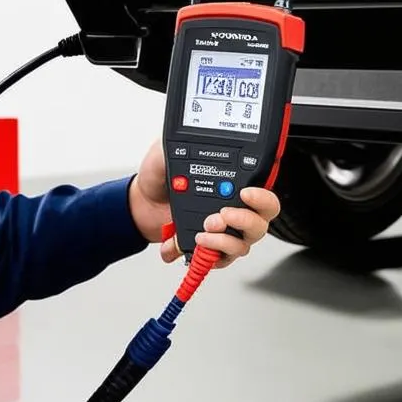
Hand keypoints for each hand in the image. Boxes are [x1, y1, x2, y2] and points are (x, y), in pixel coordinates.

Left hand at [128, 139, 280, 267]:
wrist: (139, 204)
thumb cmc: (158, 178)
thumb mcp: (167, 153)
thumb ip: (179, 145)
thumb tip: (188, 141)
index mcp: (232, 185)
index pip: (262, 194)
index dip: (262, 197)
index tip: (247, 193)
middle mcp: (234, 210)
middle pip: (261, 222)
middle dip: (246, 221)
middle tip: (224, 214)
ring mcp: (223, 232)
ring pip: (243, 244)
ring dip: (226, 240)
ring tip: (204, 230)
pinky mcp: (209, 249)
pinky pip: (219, 260)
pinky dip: (206, 255)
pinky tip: (190, 243)